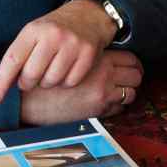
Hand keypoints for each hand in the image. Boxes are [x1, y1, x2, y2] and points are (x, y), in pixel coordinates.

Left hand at [0, 0, 117, 103]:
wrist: (87, 16)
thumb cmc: (53, 30)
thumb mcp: (33, 34)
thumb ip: (18, 56)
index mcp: (33, 30)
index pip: (13, 59)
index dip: (1, 81)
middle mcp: (53, 35)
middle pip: (31, 75)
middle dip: (28, 82)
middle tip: (32, 76)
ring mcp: (72, 44)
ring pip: (51, 81)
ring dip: (48, 82)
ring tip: (51, 68)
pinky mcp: (88, 54)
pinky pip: (70, 83)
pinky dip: (66, 82)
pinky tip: (67, 69)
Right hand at [18, 49, 142, 124]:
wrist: (30, 98)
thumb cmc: (45, 75)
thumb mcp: (67, 56)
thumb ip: (87, 55)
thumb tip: (103, 55)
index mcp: (98, 59)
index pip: (130, 59)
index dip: (133, 63)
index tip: (130, 66)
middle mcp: (105, 76)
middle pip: (136, 75)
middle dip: (134, 78)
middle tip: (129, 79)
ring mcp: (103, 95)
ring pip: (132, 93)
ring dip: (127, 92)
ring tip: (118, 91)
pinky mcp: (98, 111)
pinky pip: (119, 109)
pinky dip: (116, 106)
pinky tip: (106, 103)